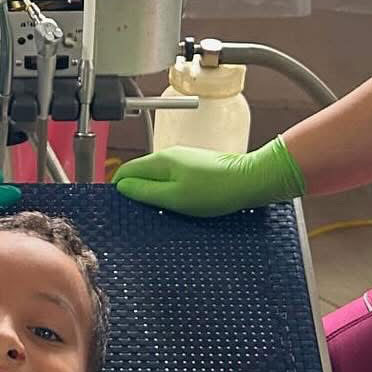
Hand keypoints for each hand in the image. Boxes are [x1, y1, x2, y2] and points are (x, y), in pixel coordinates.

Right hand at [114, 138, 305, 217]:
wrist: (252, 180)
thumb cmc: (217, 190)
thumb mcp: (175, 197)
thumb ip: (145, 192)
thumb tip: (122, 189)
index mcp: (161, 160)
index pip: (126, 171)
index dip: (119, 190)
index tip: (121, 208)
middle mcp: (170, 156)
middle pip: (141, 174)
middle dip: (137, 193)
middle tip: (142, 215)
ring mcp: (185, 161)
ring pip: (158, 178)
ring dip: (155, 194)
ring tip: (162, 213)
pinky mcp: (197, 169)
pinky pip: (174, 181)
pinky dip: (171, 193)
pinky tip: (180, 206)